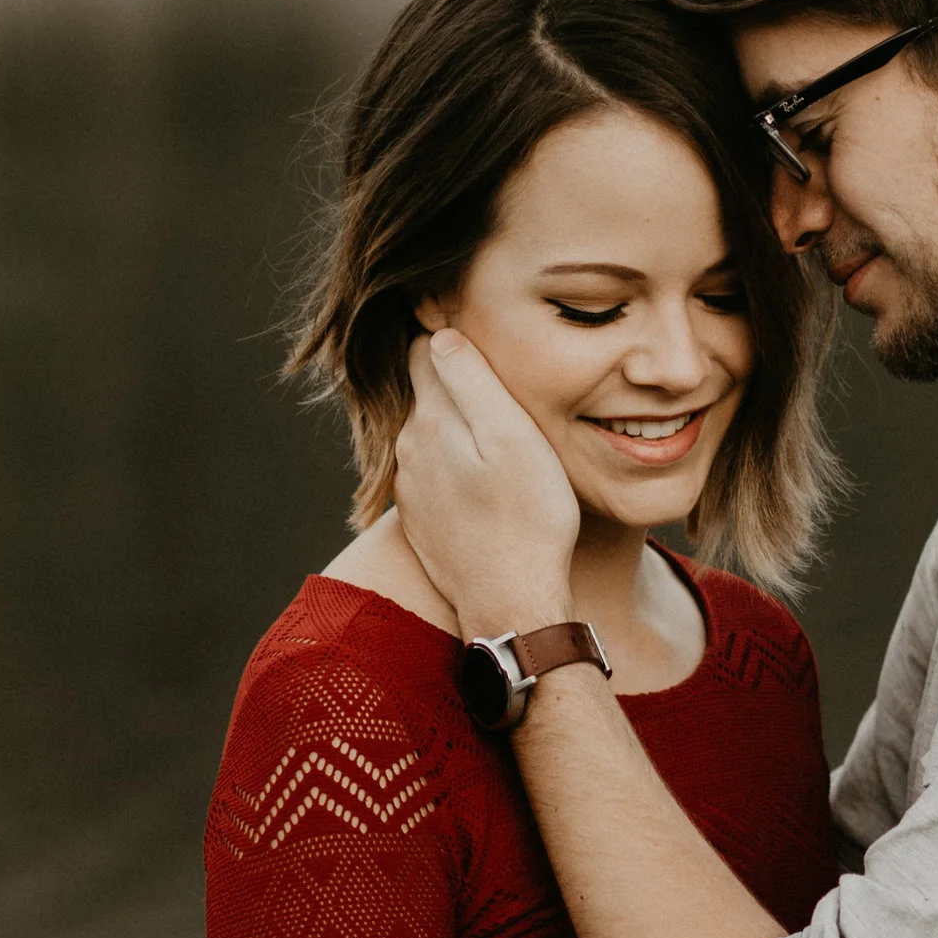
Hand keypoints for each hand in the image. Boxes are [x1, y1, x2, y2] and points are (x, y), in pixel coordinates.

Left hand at [395, 330, 581, 638]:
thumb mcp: (514, 437)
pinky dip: (454, 469)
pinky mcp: (420, 520)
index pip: (425, 351)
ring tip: (497, 438)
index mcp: (431, 420)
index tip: (480, 335)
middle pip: (427, 393)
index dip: (451, 337)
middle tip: (500, 385)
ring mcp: (410, 488)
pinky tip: (486, 483)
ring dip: (455, 430)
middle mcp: (408, 449)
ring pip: (430, 436)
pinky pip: (433, 476)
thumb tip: (441, 335)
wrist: (511, 602)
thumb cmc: (528, 518)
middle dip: (454, 383)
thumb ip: (474, 380)